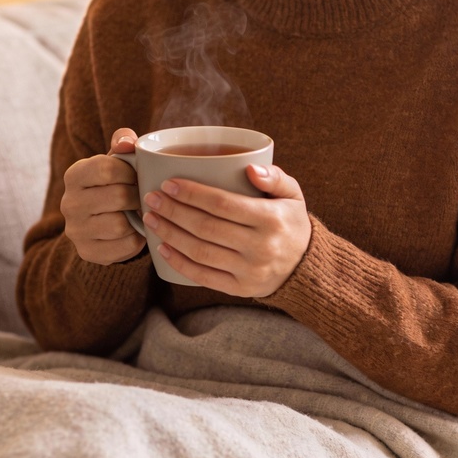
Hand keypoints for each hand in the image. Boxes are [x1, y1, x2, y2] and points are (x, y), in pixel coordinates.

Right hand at [60, 128, 145, 264]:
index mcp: (74, 175)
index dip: (130, 172)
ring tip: (138, 213)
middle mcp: (68, 203)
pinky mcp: (87, 252)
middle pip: (118, 197)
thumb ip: (124, 142)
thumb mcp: (117, 160)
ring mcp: (75, 230)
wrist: (102, 221)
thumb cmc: (115, 184)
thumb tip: (126, 142)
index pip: (106, 169)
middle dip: (137, 196)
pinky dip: (136, 239)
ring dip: (136, 219)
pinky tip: (134, 231)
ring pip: (120, 225)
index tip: (135, 176)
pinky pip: (124, 246)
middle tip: (142, 197)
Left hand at [141, 164, 311, 297]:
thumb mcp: (293, 195)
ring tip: (151, 218)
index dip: (192, 193)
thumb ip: (275, 177)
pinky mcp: (240, 289)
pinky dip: (179, 262)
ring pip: (200, 251)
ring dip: (170, 234)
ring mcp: (249, 271)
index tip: (169, 183)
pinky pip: (203, 276)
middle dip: (173, 211)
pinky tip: (162, 247)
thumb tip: (250, 168)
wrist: (306, 267)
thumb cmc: (290, 222)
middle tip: (152, 198)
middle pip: (206, 227)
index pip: (223, 204)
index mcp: (271, 219)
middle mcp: (260, 247)